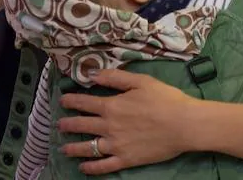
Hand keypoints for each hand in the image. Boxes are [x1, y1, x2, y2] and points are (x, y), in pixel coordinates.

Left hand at [57, 69, 203, 174]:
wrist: (184, 124)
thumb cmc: (164, 99)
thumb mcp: (140, 81)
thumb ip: (114, 77)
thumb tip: (91, 74)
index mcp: (111, 106)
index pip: (84, 103)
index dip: (71, 101)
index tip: (62, 100)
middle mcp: (109, 126)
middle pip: (82, 125)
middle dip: (67, 124)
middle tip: (58, 124)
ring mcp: (116, 145)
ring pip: (88, 148)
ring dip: (73, 148)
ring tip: (63, 148)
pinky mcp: (126, 160)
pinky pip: (104, 166)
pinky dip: (91, 168)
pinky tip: (83, 168)